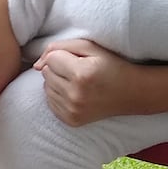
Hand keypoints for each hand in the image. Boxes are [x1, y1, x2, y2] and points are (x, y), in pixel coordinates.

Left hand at [34, 39, 167, 125]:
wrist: (132, 93)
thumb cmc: (111, 65)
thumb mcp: (91, 47)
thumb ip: (60, 47)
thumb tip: (36, 64)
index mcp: (82, 74)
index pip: (50, 59)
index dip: (62, 55)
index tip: (79, 59)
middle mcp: (75, 95)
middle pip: (46, 73)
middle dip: (58, 68)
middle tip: (79, 70)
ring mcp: (73, 111)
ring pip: (46, 88)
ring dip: (57, 82)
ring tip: (78, 82)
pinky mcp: (71, 121)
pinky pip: (50, 102)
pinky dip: (59, 96)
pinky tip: (76, 93)